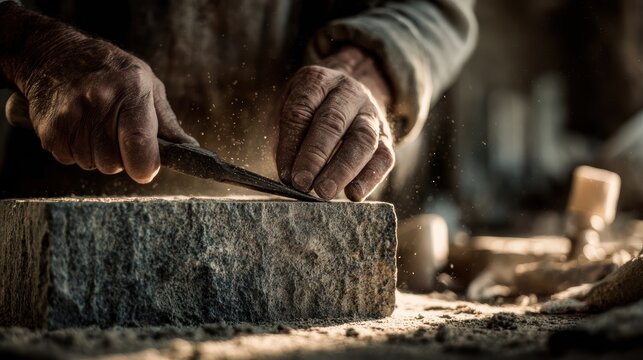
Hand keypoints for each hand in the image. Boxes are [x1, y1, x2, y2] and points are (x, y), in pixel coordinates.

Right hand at [2, 5, 196, 183]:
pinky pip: (71, 160)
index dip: (146, 166)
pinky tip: (78, 127)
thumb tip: (190, 149)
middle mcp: (98, 100)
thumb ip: (167, 122)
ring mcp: (70, 114)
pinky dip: (77, 151)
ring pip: (93, 165)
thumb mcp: (147, 85)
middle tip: (117, 134)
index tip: (147, 167)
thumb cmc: (112, 71)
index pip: (139, 144)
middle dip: (121, 158)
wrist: (54, 55)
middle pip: (114, 163)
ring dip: (98, 154)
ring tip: (96, 126)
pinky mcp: (49, 129)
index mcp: (130, 89)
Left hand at [277, 46, 394, 200]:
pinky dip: (370, 177)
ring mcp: (371, 114)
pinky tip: (354, 194)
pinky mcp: (386, 137)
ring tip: (325, 192)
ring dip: (342, 169)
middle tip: (302, 183)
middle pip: (333, 122)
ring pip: (362, 140)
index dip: (291, 141)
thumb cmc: (309, 111)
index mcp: (318, 81)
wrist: (349, 97)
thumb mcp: (290, 109)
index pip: (303, 108)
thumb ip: (287, 136)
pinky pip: (383, 157)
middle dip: (315, 155)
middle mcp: (348, 93)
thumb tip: (289, 174)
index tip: (285, 172)